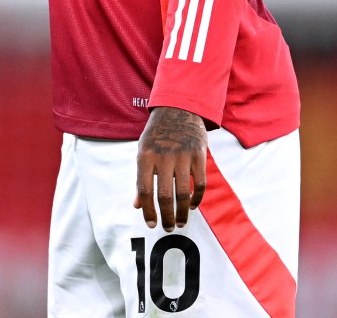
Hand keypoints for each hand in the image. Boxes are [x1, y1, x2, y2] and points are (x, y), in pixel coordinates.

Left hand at [134, 106, 206, 231]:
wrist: (178, 108)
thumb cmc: (157, 135)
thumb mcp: (144, 151)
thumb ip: (141, 178)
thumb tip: (137, 206)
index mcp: (145, 156)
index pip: (144, 189)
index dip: (147, 210)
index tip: (151, 224)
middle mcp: (163, 156)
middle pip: (164, 196)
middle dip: (166, 217)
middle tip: (169, 228)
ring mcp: (182, 155)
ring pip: (183, 193)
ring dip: (182, 213)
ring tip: (181, 222)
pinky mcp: (199, 155)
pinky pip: (200, 184)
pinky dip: (197, 199)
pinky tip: (193, 205)